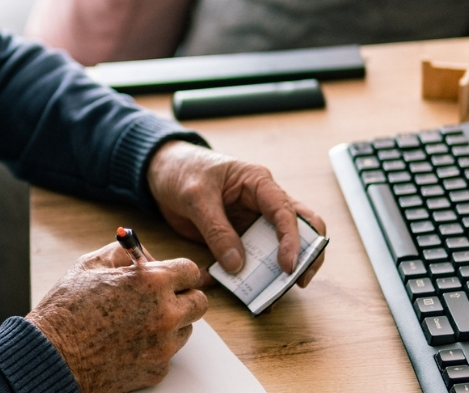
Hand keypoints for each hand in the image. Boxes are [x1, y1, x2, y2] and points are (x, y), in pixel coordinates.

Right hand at [27, 243, 207, 392]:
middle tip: (163, 298)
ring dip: (171, 323)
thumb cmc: (65, 311)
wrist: (50, 356)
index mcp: (151, 281)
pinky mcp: (157, 369)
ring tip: (138, 322)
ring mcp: (163, 345)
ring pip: (186, 329)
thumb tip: (142, 253)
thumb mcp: (90, 264)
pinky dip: (155, 347)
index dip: (178, 272)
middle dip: (183, 297)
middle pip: (199, 302)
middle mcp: (164, 313)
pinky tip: (129, 342)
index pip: (191, 270)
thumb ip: (123, 253)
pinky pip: (168, 353)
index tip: (171, 276)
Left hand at [147, 141, 326, 284]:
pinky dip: (246, 276)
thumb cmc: (183, 171)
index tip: (288, 266)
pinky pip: (249, 260)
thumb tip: (237, 265)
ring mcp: (252, 222)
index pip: (286, 211)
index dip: (292, 239)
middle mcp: (263, 203)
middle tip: (299, 282)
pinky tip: (237, 291)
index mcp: (259, 183)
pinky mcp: (238, 239)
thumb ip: (216, 230)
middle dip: (305, 255)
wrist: (162, 172)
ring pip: (277, 249)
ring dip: (276, 272)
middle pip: (299, 228)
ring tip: (271, 297)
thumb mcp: (196, 197)